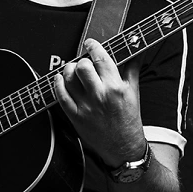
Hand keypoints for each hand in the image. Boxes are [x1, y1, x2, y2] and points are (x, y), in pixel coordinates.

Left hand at [54, 39, 146, 167]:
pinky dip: (58, 84)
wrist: (124, 147)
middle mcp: (100, 96)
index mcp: (116, 87)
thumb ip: (132, 69)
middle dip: (82, 60)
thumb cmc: (129, 120)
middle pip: (82, 66)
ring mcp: (86, 107)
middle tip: (83, 62)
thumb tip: (134, 51)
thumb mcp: (134, 92)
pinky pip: (60, 96)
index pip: (101, 58)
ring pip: (69, 78)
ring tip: (72, 70)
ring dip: (68, 70)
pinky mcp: (75, 117)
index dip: (93, 47)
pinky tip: (60, 79)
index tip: (90, 44)